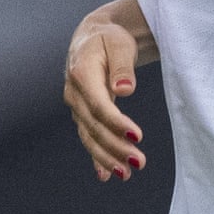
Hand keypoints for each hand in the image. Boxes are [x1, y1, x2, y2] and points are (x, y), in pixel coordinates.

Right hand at [63, 14, 144, 181]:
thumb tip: (125, 89)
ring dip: (106, 157)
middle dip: (115, 147)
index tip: (137, 137)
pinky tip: (106, 175)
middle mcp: (74, 93)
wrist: (93, 38)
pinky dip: (96, 157)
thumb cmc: (110, 39)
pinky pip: (88, 137)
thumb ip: (122, 67)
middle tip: (138, 162)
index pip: (99, 105)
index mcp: (81, 73)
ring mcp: (76, 105)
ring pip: (89, 136)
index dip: (117, 123)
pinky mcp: (82, 113)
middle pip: (94, 126)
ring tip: (126, 174)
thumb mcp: (119, 44)